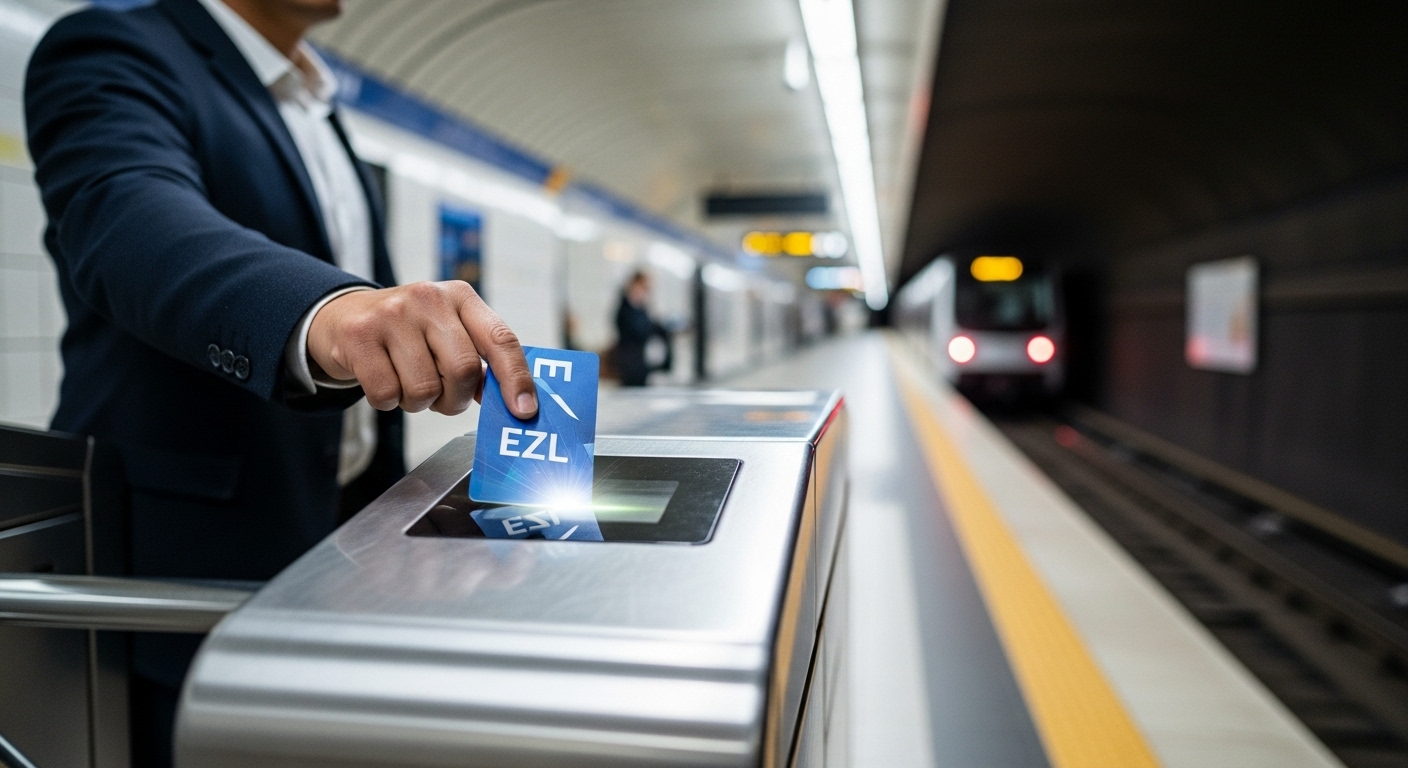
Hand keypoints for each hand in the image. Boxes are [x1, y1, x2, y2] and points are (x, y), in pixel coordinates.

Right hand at [307, 281, 537, 416]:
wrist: (342, 316)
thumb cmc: (407, 332)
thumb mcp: (446, 331)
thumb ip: (478, 359)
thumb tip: (513, 401)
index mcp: (460, 297)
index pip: (501, 339)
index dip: (516, 378)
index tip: (524, 410)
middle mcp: (428, 298)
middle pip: (463, 370)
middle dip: (455, 399)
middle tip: (443, 398)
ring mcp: (391, 314)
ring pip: (425, 389)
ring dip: (420, 403)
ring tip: (408, 383)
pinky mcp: (359, 336)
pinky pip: (387, 394)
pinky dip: (388, 402)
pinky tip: (384, 381)